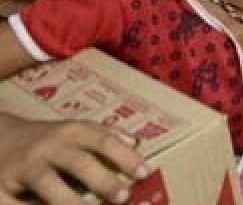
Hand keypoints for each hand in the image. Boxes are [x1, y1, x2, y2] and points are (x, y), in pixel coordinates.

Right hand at [0, 116, 148, 203]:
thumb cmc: (44, 138)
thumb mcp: (73, 129)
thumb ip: (103, 135)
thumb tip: (136, 142)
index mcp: (71, 131)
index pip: (103, 141)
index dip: (125, 157)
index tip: (145, 172)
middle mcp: (49, 146)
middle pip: (79, 162)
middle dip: (103, 180)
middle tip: (124, 196)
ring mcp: (25, 165)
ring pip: (48, 183)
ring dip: (71, 200)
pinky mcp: (4, 185)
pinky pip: (20, 201)